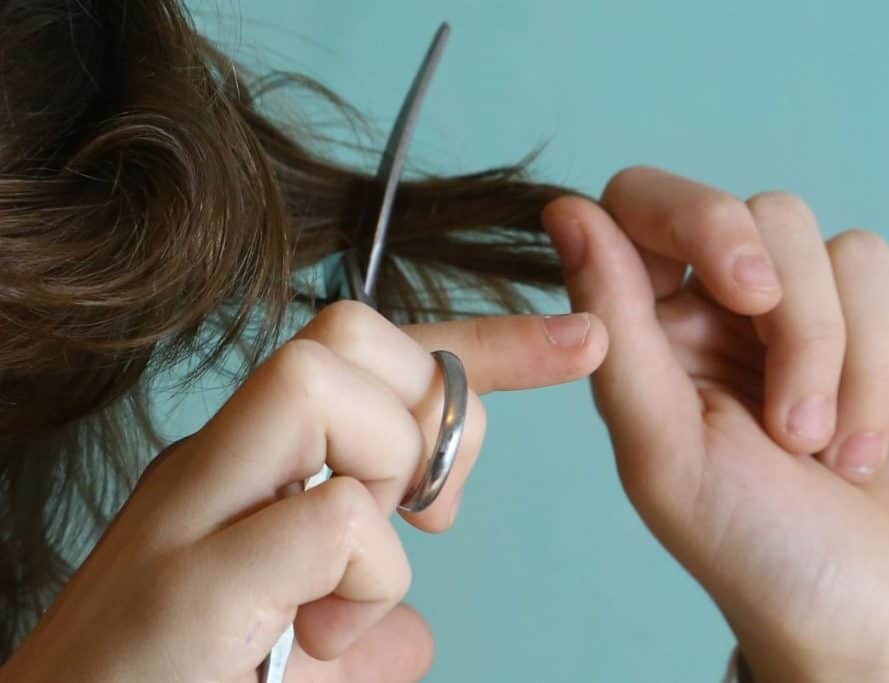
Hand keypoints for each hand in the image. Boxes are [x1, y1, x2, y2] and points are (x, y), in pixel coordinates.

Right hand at [0, 301, 606, 681]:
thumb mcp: (290, 641)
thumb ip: (355, 619)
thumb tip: (417, 636)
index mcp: (246, 469)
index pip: (371, 359)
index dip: (486, 344)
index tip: (576, 342)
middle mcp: (214, 467)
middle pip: (344, 334)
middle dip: (423, 404)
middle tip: (422, 517)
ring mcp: (192, 515)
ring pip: (319, 385)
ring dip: (382, 476)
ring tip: (350, 584)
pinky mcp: (190, 585)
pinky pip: (330, 517)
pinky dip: (364, 580)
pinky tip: (324, 637)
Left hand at [543, 167, 888, 682]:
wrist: (882, 628)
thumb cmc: (757, 554)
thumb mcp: (666, 453)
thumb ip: (616, 330)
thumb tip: (567, 211)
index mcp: (655, 332)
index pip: (649, 200)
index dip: (705, 221)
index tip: (749, 295)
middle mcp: (730, 312)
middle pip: (775, 216)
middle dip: (807, 334)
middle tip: (800, 440)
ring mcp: (819, 318)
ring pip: (857, 251)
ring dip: (869, 367)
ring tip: (851, 460)